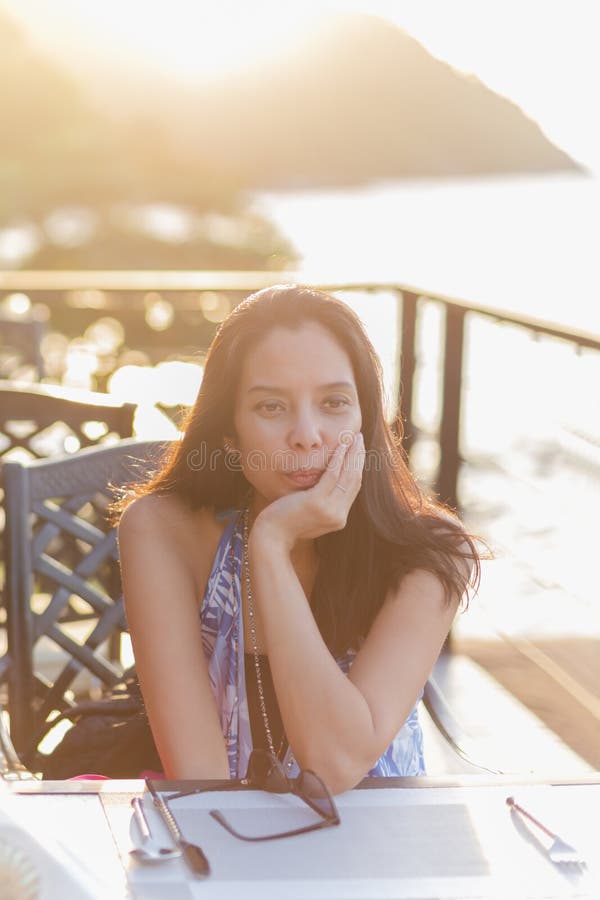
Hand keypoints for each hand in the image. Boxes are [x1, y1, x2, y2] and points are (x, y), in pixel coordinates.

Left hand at [251, 432, 364, 551]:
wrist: (271, 537)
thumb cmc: (284, 523)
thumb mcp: (309, 514)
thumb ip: (322, 503)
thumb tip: (325, 485)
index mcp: (338, 518)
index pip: (353, 488)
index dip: (357, 468)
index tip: (358, 452)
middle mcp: (338, 515)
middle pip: (354, 480)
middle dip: (358, 457)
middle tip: (360, 439)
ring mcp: (329, 510)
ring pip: (347, 476)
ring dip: (352, 454)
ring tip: (355, 438)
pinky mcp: (317, 503)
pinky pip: (332, 475)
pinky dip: (338, 459)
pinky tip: (341, 446)